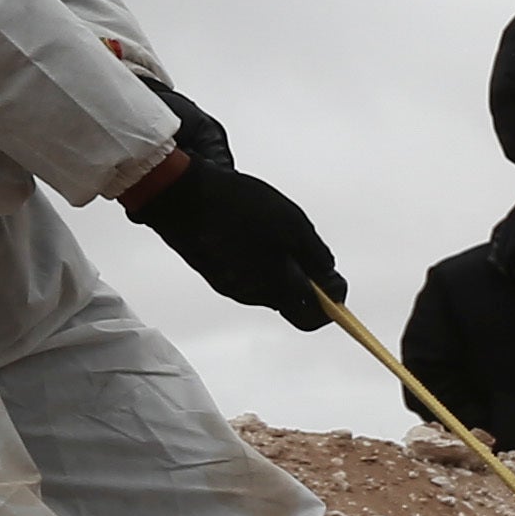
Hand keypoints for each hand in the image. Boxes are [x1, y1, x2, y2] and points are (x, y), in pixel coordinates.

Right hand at [121, 90, 343, 326]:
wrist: (180, 195)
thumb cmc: (240, 208)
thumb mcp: (293, 226)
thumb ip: (316, 258)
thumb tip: (332, 281)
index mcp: (274, 288)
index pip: (311, 320)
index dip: (330, 306)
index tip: (334, 283)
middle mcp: (250, 295)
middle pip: (290, 300)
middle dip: (304, 278)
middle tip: (303, 243)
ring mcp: (228, 285)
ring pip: (267, 285)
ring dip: (278, 264)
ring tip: (271, 228)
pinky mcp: (213, 272)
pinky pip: (246, 273)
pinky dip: (256, 258)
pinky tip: (248, 228)